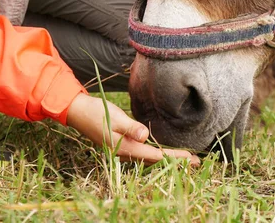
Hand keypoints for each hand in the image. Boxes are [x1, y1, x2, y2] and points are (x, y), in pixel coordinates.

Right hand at [66, 93, 199, 166]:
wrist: (77, 112)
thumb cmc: (96, 112)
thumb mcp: (115, 117)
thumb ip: (131, 127)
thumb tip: (145, 136)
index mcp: (125, 148)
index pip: (156, 156)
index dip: (174, 157)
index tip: (191, 158)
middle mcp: (125, 153)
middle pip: (155, 160)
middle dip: (176, 161)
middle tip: (197, 162)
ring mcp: (123, 150)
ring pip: (150, 158)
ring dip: (168, 159)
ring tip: (186, 159)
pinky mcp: (122, 144)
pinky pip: (144, 153)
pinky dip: (157, 154)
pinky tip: (164, 152)